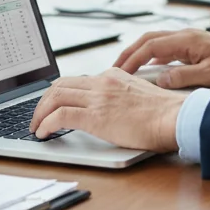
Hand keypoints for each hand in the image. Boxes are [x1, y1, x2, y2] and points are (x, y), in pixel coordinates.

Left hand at [29, 68, 184, 151]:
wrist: (173, 117)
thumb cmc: (165, 112)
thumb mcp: (141, 94)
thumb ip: (123, 95)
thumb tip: (113, 108)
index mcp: (114, 75)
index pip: (78, 79)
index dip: (61, 92)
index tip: (54, 103)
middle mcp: (103, 82)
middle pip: (61, 84)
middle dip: (44, 100)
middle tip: (37, 115)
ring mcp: (98, 97)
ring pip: (56, 96)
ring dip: (40, 112)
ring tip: (35, 126)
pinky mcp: (95, 116)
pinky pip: (60, 116)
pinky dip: (46, 124)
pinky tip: (43, 134)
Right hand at [113, 28, 209, 88]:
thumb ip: (183, 78)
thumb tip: (160, 80)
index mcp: (187, 40)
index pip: (151, 46)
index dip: (133, 58)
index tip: (119, 72)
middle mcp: (184, 35)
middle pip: (148, 39)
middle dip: (129, 52)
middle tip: (114, 68)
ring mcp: (187, 39)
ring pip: (155, 41)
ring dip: (138, 53)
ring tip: (125, 68)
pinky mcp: (191, 45)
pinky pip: (165, 47)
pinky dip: (151, 55)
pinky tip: (148, 68)